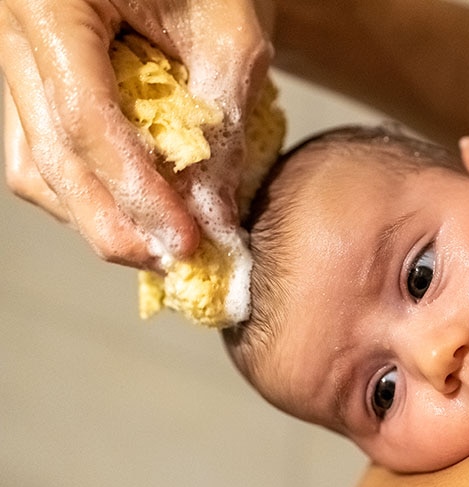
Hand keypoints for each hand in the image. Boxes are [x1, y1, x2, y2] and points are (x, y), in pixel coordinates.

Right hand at [0, 0, 273, 268]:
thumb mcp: (231, 33)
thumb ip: (221, 125)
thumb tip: (212, 219)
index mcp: (51, 1)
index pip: (84, 118)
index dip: (137, 190)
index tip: (187, 241)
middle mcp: (13, 32)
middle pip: (48, 156)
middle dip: (113, 223)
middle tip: (172, 264)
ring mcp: (13, 60)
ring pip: (36, 166)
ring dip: (99, 217)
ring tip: (161, 246)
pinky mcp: (32, 84)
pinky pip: (44, 154)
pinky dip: (92, 192)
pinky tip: (139, 213)